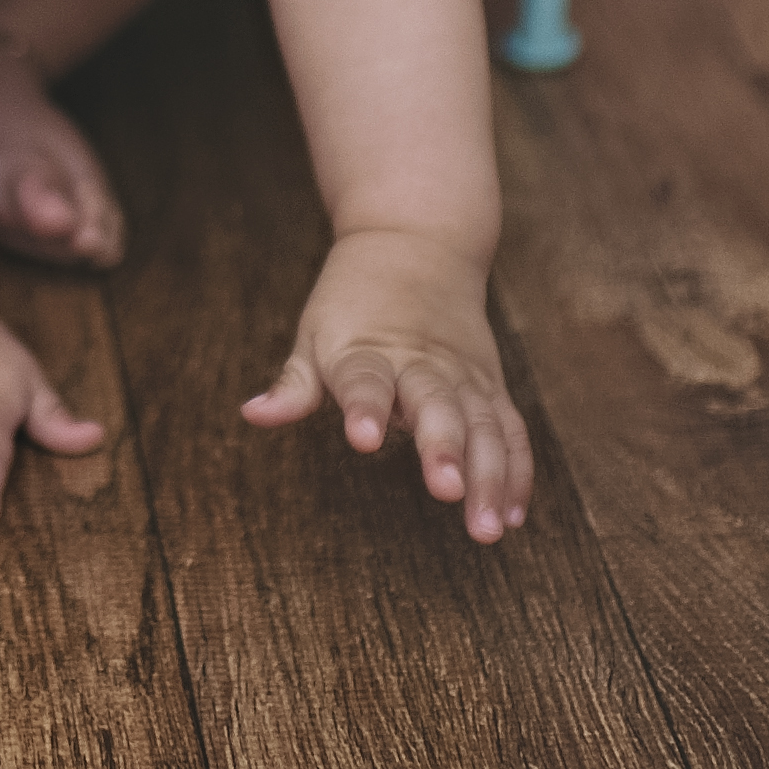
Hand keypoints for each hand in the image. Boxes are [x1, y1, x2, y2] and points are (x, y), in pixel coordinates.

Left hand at [242, 226, 533, 539]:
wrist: (417, 241)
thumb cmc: (354, 298)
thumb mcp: (316, 331)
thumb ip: (294, 382)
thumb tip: (252, 413)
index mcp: (368, 348)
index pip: (363, 378)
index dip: (364, 407)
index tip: (364, 439)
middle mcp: (420, 361)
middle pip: (435, 403)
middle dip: (444, 447)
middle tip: (446, 490)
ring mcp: (461, 373)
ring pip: (482, 423)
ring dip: (489, 475)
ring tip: (487, 527)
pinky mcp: (489, 383)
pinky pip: (509, 428)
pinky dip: (516, 469)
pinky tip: (513, 514)